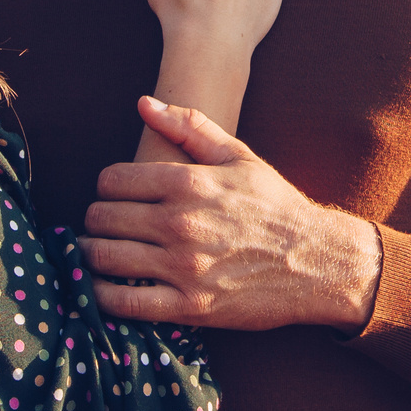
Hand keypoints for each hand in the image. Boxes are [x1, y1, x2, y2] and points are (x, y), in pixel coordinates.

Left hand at [84, 97, 381, 331]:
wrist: (318, 262)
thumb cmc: (276, 207)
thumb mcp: (239, 156)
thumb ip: (189, 126)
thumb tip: (143, 103)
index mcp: (189, 182)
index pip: (112, 180)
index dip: (106, 187)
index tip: (114, 196)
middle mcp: (181, 222)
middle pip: (101, 217)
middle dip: (96, 221)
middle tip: (104, 227)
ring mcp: (183, 267)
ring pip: (103, 258)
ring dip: (92, 256)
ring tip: (100, 255)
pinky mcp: (188, 307)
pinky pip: (123, 303)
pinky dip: (103, 296)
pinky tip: (107, 289)